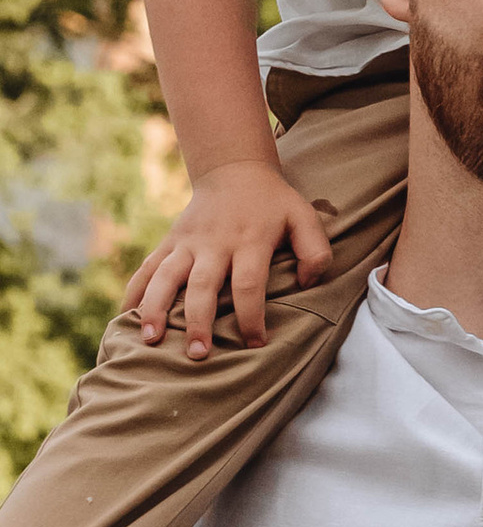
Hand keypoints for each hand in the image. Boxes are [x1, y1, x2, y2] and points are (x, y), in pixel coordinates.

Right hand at [125, 160, 333, 358]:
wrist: (234, 171)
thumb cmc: (275, 203)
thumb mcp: (305, 218)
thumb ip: (315, 250)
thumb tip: (306, 283)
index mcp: (249, 240)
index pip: (248, 283)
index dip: (251, 316)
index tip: (254, 344)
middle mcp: (214, 243)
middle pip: (202, 285)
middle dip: (198, 321)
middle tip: (197, 355)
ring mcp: (187, 243)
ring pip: (165, 276)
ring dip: (155, 308)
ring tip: (150, 340)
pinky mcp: (170, 242)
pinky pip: (147, 268)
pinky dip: (134, 292)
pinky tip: (124, 318)